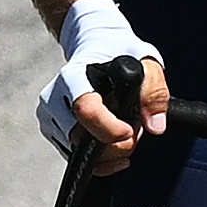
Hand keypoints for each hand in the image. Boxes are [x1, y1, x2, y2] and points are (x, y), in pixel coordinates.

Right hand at [33, 0, 163, 155]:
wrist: (95, 47)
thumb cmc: (117, 53)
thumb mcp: (145, 63)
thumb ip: (154, 92)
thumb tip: (155, 126)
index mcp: (74, 77)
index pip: (86, 110)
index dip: (110, 129)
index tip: (130, 131)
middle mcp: (55, 98)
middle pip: (81, 139)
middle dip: (115, 145)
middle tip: (134, 131)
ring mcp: (50, 117)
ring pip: (79, 152)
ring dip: (108, 152)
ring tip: (122, 130)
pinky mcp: (52, 131)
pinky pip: (75, 157)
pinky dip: (99, 158)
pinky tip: (111, 141)